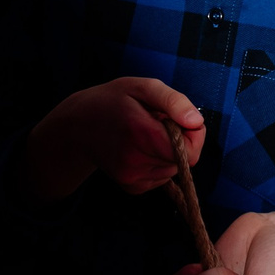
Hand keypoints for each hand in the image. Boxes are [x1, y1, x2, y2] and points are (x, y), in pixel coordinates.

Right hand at [24, 76, 204, 199]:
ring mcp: (132, 178)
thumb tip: (197, 121)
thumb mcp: (141, 87)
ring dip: (167, 152)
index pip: (190, 151)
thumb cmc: (112, 100)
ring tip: (145, 134)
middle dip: (178, 141)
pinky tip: (140, 148)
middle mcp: (135, 161)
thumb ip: (173, 101)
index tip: (178, 119)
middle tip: (155, 122)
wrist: (77, 126)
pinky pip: (161, 177)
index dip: (193, 134)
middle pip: (183, 160)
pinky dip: (158, 162)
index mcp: (141, 134)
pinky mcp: (131, 187)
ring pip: (172, 169)